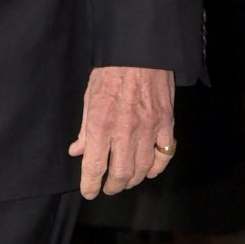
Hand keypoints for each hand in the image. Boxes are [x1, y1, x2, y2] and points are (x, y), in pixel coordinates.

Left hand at [69, 64, 174, 197]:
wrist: (139, 51)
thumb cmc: (110, 72)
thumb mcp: (89, 98)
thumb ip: (85, 129)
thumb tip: (77, 151)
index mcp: (102, 125)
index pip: (95, 166)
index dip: (90, 185)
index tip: (89, 192)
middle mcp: (126, 131)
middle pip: (122, 173)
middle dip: (113, 186)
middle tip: (109, 187)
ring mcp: (149, 129)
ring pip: (144, 168)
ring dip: (134, 179)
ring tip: (127, 180)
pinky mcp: (167, 123)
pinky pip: (165, 154)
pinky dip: (158, 166)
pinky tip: (151, 170)